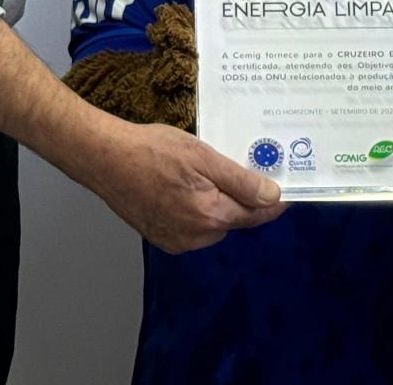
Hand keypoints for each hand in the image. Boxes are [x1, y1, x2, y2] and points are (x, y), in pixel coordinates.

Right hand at [82, 121, 285, 253]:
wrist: (105, 159)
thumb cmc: (152, 151)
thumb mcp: (203, 156)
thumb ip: (240, 181)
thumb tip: (273, 197)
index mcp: (211, 216)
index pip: (256, 214)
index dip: (273, 200)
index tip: (287, 188)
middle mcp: (196, 237)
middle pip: (234, 219)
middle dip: (239, 197)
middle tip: (233, 166)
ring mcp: (177, 241)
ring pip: (213, 223)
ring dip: (215, 203)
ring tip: (199, 173)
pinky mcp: (161, 238)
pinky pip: (192, 227)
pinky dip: (195, 210)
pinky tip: (181, 186)